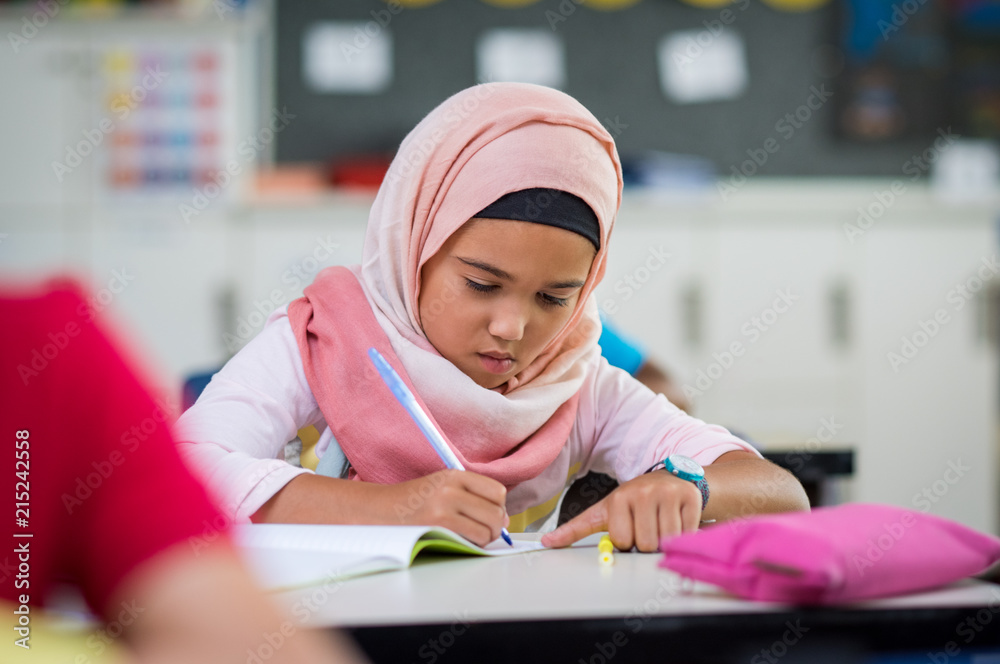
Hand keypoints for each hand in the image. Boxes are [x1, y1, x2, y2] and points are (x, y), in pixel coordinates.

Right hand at [384, 469, 508, 547]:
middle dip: (496, 526)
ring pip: (489, 527)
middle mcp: (450, 488)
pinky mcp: (439, 526)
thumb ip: (472, 497)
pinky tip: (463, 541)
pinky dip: (476, 544)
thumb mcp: (442, 487)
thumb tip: (505, 519)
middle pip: (496, 511)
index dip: (499, 506)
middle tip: (486, 532)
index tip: (490, 514)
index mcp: (454, 475)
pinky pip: (475, 538)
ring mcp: (444, 507)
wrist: (380, 511)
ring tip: (473, 537)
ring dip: (486, 537)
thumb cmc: (413, 503)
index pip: (497, 491)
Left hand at [541, 471, 700, 551]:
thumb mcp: (604, 511)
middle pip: (646, 543)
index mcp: (619, 497)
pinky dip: (685, 533)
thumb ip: (576, 529)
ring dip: (666, 539)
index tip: (629, 527)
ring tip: (662, 521)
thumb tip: (546, 543)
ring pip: (668, 541)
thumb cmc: (634, 501)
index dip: (627, 540)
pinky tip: (678, 518)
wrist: (671, 480)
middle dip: (648, 542)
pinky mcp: (690, 497)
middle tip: (648, 525)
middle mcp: (643, 492)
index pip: (623, 541)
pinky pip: (688, 533)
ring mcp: (668, 493)